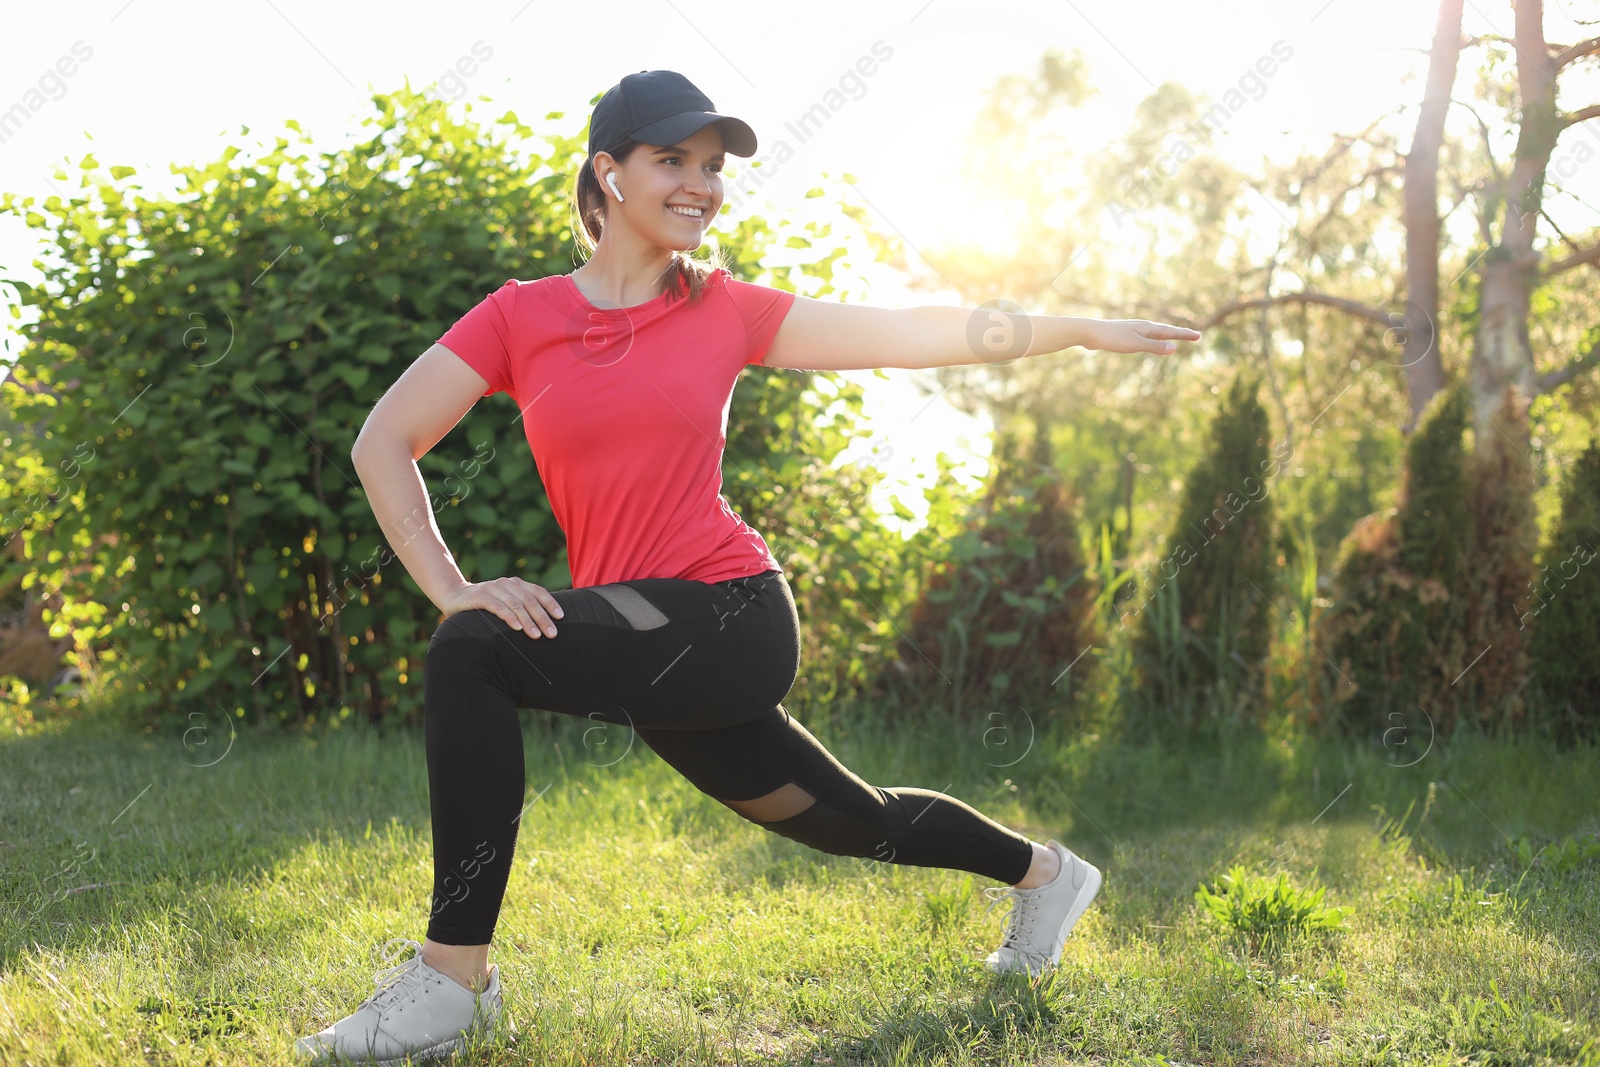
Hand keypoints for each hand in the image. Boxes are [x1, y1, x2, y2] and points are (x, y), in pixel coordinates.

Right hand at [440, 578, 564, 637]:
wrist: (453, 595)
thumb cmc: (484, 604)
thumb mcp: (504, 603)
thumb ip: (520, 607)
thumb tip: (544, 623)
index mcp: (515, 583)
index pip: (537, 592)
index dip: (550, 604)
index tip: (561, 617)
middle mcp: (506, 583)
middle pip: (529, 600)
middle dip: (542, 618)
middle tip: (552, 634)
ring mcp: (492, 588)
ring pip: (516, 604)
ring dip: (528, 621)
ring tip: (536, 636)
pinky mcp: (479, 596)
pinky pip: (497, 607)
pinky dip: (509, 617)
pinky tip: (517, 628)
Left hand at [1084, 319, 1201, 354]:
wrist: (1091, 332)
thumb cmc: (1113, 338)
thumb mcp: (1136, 345)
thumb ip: (1154, 347)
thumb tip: (1174, 347)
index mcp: (1148, 328)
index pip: (1172, 332)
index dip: (1185, 335)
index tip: (1199, 336)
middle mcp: (1143, 326)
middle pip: (1166, 330)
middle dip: (1180, 334)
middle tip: (1194, 336)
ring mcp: (1134, 329)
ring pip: (1156, 332)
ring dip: (1168, 335)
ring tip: (1176, 336)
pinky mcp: (1126, 334)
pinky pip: (1146, 336)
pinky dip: (1155, 338)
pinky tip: (1149, 340)